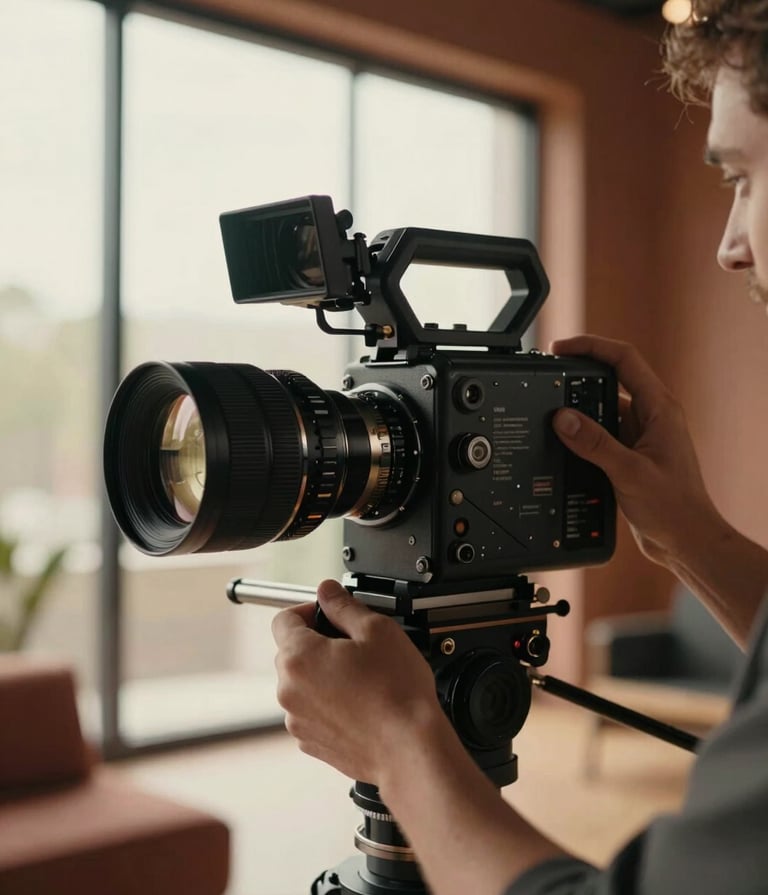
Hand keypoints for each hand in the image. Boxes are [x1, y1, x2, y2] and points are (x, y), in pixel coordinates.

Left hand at [271, 579, 442, 782]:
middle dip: (318, 642)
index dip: (309, 610)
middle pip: (291, 651)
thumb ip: (344, 605)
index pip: (283, 618)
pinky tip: (360, 702)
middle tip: (355, 645)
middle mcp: (289, 690)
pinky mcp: (311, 741)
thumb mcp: (377, 630)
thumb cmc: (397, 694)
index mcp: (298, 658)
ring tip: (362, 678)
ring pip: (303, 682)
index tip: (331, 614)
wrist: (409, 750)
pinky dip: (329, 702)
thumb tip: (328, 591)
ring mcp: (298, 719)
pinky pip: (312, 710)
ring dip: (323, 674)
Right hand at [550, 335, 721, 566]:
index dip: (591, 347)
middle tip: (549, 380)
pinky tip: (564, 445)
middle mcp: (651, 417)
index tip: (561, 349)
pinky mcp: (629, 456)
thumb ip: (594, 443)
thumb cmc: (674, 508)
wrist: (686, 542)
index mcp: (660, 408)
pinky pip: (600, 435)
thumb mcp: (629, 471)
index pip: (624, 359)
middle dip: (578, 379)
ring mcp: (640, 436)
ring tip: (551, 415)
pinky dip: (581, 436)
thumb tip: (563, 418)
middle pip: (609, 381)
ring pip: (602, 410)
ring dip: (578, 412)